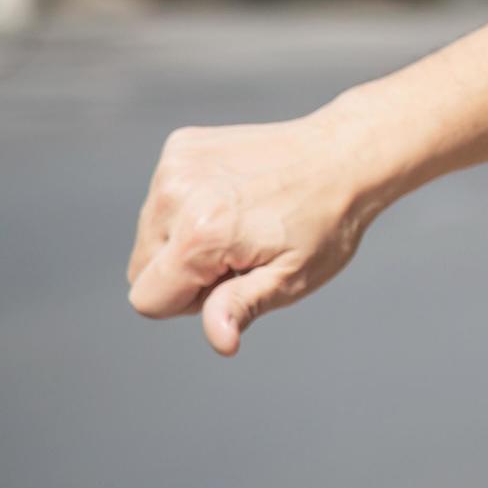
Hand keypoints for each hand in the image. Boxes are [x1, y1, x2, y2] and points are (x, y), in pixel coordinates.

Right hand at [126, 107, 385, 354]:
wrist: (345, 155)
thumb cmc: (324, 224)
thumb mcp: (291, 277)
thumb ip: (242, 307)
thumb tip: (221, 342)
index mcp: (201, 234)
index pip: (146, 300)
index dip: (188, 303)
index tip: (232, 280)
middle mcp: (177, 194)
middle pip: (141, 269)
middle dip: (184, 273)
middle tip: (242, 252)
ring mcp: (176, 164)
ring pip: (149, 234)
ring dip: (184, 239)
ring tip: (241, 222)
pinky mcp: (180, 145)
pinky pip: (162, 200)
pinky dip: (188, 207)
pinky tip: (234, 197)